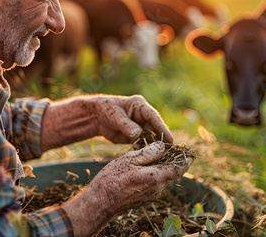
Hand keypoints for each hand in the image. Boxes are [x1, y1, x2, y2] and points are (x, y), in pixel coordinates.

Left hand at [40, 94, 172, 151]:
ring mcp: (140, 126)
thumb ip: (127, 125)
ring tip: (161, 159)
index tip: (170, 140)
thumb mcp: (115, 116)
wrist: (95, 117)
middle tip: (168, 153)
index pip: (154, 117)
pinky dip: (145, 151)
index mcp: (140, 106)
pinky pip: (143, 144)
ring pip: (150, 138)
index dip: (163, 128)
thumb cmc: (105, 110)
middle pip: (155, 129)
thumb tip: (139, 134)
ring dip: (154, 148)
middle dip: (161, 141)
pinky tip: (149, 159)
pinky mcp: (135, 136)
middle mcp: (143, 116)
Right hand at [61, 142, 192, 236]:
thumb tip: (162, 146)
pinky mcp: (146, 198)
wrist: (101, 200)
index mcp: (156, 177)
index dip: (185, 160)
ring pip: (165, 179)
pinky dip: (157, 174)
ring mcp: (152, 195)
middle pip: (173, 174)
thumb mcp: (130, 159)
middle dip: (175, 162)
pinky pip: (157, 184)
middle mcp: (158, 189)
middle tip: (173, 149)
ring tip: (160, 155)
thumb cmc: (113, 178)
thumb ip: (148, 152)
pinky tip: (148, 166)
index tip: (188, 152)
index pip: (179, 168)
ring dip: (165, 168)